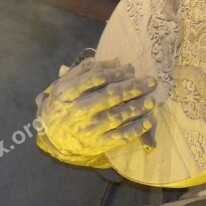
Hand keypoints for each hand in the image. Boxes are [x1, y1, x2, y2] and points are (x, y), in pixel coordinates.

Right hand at [37, 57, 156, 163]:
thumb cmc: (65, 104)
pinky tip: (148, 120)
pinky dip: (136, 129)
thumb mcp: (67, 83)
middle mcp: (79, 111)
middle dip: (133, 87)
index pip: (94, 79)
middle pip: (110, 96)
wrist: (53, 136)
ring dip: (138, 107)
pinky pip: (120, 136)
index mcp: (69, 93)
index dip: (114, 73)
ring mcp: (89, 129)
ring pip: (117, 116)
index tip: (128, 69)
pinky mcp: (97, 144)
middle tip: (151, 82)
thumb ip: (87, 70)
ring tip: (152, 100)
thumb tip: (115, 61)